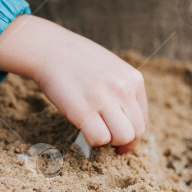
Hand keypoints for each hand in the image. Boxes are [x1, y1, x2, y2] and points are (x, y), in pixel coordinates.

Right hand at [0, 15, 147, 154]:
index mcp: (133, 79)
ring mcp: (104, 99)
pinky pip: (99, 138)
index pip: (142, 119)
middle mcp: (123, 89)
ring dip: (108, 141)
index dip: (132, 136)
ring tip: (95, 131)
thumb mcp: (110, 69)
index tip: (120, 142)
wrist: (49, 49)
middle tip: (108, 141)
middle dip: (122, 142)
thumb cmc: (77, 61)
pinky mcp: (83, 109)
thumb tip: (126, 122)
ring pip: (122, 137)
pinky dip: (92, 141)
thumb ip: (121, 91)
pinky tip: (83, 130)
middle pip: (136, 132)